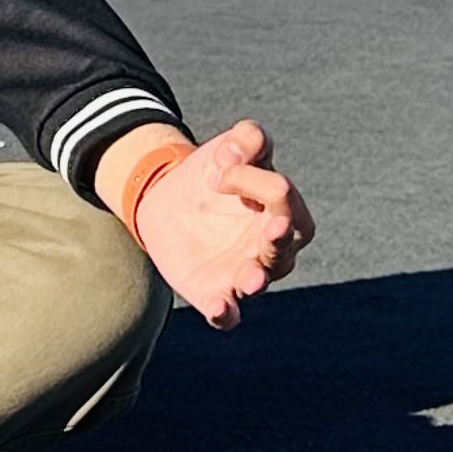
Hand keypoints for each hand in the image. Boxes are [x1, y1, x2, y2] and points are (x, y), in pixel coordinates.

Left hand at [129, 118, 312, 329]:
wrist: (166, 200)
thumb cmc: (212, 175)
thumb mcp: (228, 147)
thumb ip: (246, 138)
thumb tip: (234, 153)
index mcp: (279, 207)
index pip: (282, 196)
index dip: (252, 178)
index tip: (216, 168)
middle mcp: (269, 245)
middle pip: (286, 245)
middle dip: (280, 238)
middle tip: (273, 227)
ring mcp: (243, 271)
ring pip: (261, 280)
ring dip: (257, 278)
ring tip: (251, 278)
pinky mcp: (216, 293)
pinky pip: (227, 313)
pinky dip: (225, 312)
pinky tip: (219, 307)